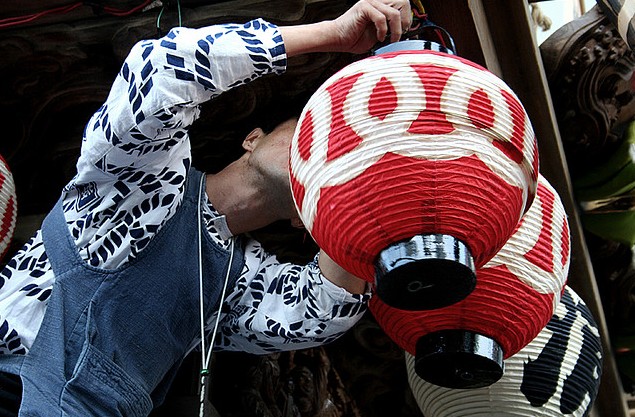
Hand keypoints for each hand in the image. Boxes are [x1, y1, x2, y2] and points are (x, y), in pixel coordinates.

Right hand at [279, 0, 411, 56]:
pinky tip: (379, 37)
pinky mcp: (364, 7)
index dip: (407, 19)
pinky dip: (383, 30)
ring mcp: (371, 2)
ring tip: (389, 39)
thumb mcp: (379, 35)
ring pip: (394, 12)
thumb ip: (390, 31)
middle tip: (398, 35)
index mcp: (382, 6)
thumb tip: (404, 36)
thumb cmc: (354, 38)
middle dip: (404, 22)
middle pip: (403, 3)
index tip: (404, 33)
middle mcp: (378, 1)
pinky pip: (381, 17)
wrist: (337, 40)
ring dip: (395, 29)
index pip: (403, 5)